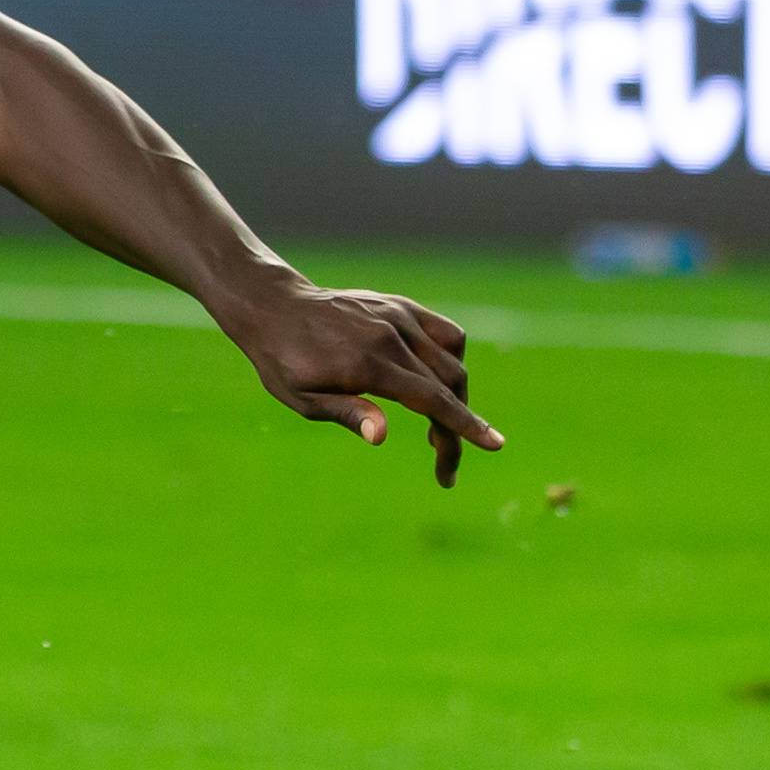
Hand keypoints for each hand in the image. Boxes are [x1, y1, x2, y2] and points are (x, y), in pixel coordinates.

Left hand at [214, 279, 503, 485]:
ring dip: (456, 396)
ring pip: (452, 360)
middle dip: (456, 426)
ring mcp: (398, 316)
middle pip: (447, 385)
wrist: (273, 307)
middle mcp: (390, 336)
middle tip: (444, 463)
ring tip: (436, 425)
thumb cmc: (283, 361)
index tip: (496, 445)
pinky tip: (434, 381)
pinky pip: (445, 333)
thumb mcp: (301, 398)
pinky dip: (452, 359)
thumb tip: (383, 437)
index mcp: (367, 364)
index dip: (465, 425)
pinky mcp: (400, 306)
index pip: (431, 399)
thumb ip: (347, 414)